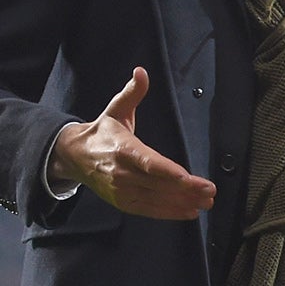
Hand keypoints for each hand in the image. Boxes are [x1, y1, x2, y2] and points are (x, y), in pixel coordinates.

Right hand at [50, 68, 214, 219]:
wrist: (73, 156)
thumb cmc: (102, 133)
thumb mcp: (115, 110)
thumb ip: (132, 94)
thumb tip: (141, 72)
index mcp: (122, 149)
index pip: (147, 162)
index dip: (167, 171)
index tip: (187, 177)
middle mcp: (121, 172)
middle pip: (157, 184)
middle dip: (185, 189)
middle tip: (210, 192)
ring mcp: (121, 190)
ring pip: (155, 199)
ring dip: (182, 203)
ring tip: (206, 203)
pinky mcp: (122, 202)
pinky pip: (148, 209)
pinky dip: (168, 213)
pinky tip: (189, 212)